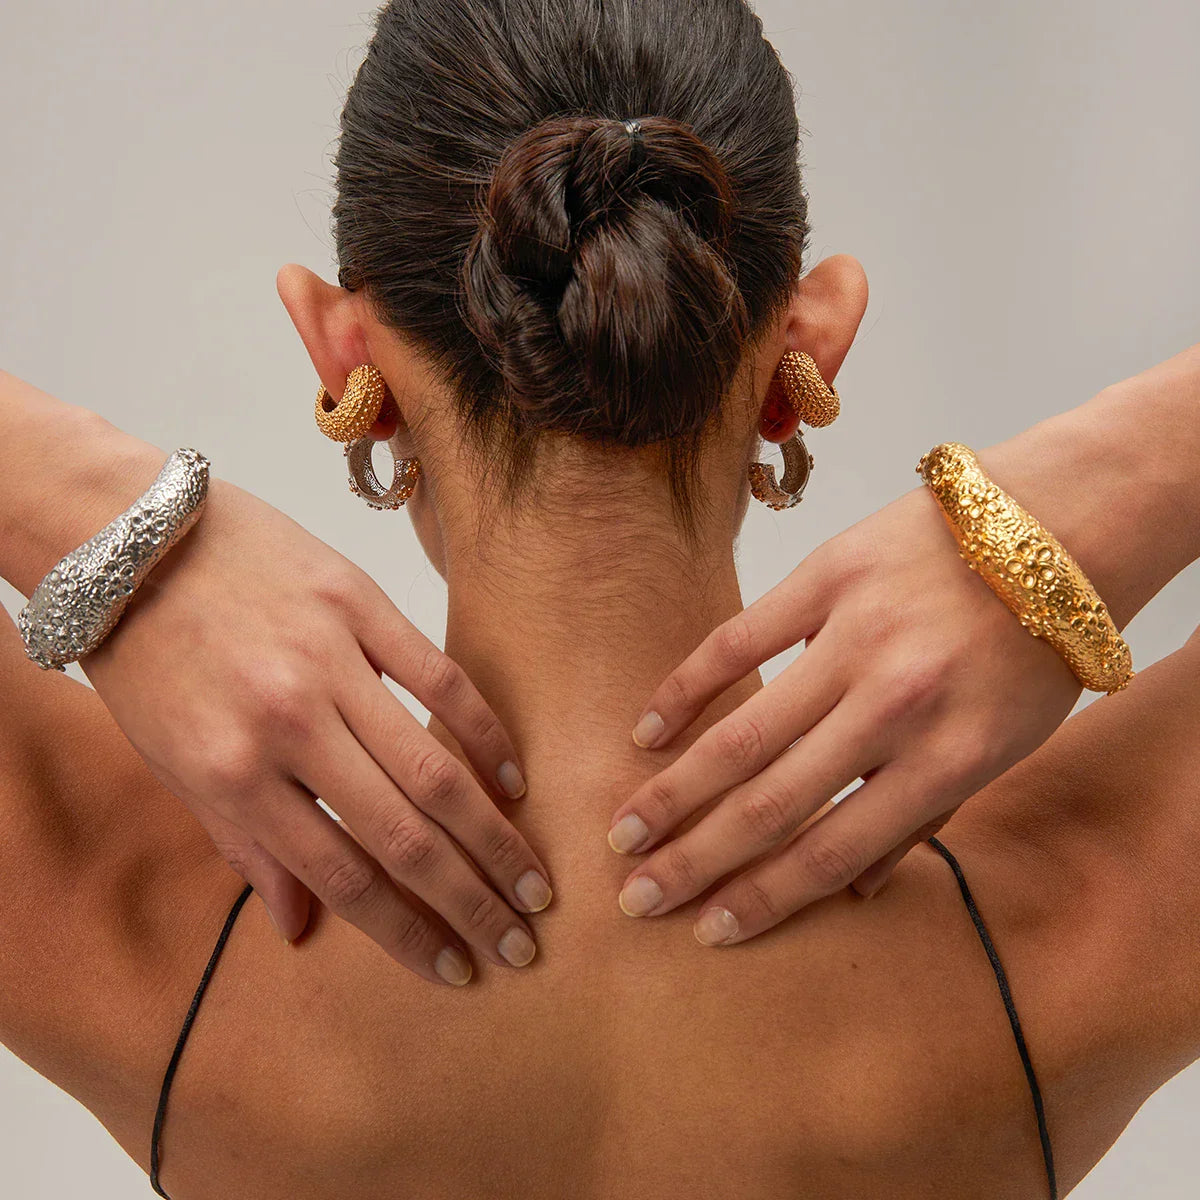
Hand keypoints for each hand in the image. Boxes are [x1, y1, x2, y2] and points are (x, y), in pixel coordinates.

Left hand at [83, 463, 551, 985]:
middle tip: (523, 940)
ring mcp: (329, 661)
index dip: (407, 934)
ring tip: (534, 880)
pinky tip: (514, 779)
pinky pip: (439, 678)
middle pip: (402, 834)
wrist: (132, 544)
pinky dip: (483, 733)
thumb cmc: (148, 660)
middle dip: (471, 900)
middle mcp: (286, 726)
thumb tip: (299, 926)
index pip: (341, 877)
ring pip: (432, 767)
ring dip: (493, 835)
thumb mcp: (172, 764)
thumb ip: (243, 844)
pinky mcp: (359, 604)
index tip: (456, 967)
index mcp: (232, 775)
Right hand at [607, 482, 1081, 944]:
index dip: (762, 899)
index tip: (707, 930)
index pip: (834, 851)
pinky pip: (738, 642)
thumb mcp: (1002, 749)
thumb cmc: (1030, 651)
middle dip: (697, 860)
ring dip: (675, 792)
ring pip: (744, 733)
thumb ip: (924, 820)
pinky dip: (686, 691)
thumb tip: (848, 890)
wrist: (1060, 529)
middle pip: (774, 803)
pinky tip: (647, 733)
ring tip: (625, 831)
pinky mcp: (826, 578)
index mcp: (950, 760)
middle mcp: (897, 707)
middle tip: (637, 897)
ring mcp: (856, 639)